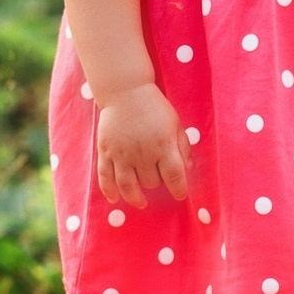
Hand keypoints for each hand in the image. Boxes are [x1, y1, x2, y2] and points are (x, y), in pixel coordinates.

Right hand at [94, 83, 189, 206]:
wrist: (125, 91)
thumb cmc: (154, 107)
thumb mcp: (175, 123)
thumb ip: (182, 146)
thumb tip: (187, 170)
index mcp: (164, 145)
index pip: (175, 176)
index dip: (179, 190)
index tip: (180, 195)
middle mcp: (143, 152)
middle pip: (151, 182)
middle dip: (157, 183)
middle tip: (157, 177)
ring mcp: (122, 153)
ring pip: (128, 186)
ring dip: (135, 198)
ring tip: (141, 202)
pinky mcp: (106, 151)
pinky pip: (105, 177)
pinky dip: (109, 191)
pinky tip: (114, 199)